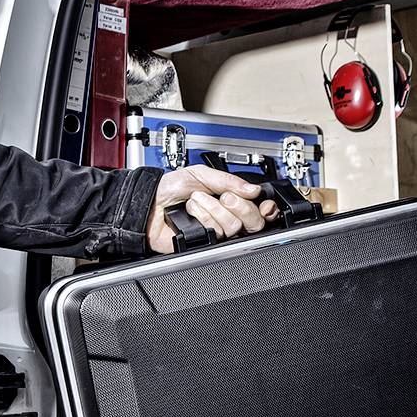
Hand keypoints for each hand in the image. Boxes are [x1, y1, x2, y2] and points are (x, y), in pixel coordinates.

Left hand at [146, 165, 277, 252]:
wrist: (149, 203)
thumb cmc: (169, 188)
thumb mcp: (201, 174)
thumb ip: (229, 180)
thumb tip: (253, 189)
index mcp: (230, 198)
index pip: (259, 208)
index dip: (267, 208)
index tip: (264, 203)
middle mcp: (227, 216)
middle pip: (254, 221)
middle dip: (240, 206)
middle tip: (223, 196)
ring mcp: (217, 231)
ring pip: (234, 227)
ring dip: (212, 208)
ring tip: (196, 200)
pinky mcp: (205, 242)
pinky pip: (216, 234)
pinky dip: (203, 218)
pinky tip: (191, 213)